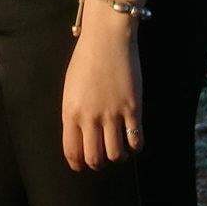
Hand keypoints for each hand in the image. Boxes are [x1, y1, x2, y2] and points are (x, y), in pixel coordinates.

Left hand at [62, 1, 142, 170]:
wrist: (106, 40)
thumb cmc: (85, 60)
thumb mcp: (70, 88)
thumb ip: (74, 111)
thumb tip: (81, 134)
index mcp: (70, 111)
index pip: (72, 151)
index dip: (78, 163)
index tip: (83, 165)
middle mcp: (90, 117)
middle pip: (95, 158)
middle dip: (98, 163)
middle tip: (103, 156)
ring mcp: (113, 115)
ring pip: (116, 154)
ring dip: (118, 155)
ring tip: (119, 147)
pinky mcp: (133, 110)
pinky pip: (136, 141)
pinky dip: (135, 146)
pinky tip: (133, 139)